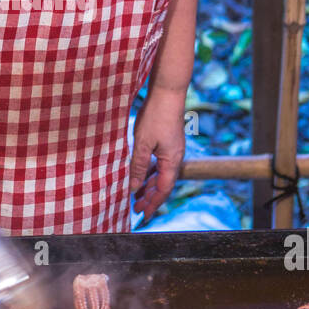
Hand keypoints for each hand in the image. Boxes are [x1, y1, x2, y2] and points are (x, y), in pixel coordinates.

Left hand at [129, 85, 186, 222]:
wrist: (167, 93)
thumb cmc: (156, 116)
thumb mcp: (143, 144)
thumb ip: (138, 166)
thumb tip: (134, 187)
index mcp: (172, 161)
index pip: (162, 190)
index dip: (152, 205)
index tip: (142, 216)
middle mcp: (175, 158)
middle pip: (162, 185)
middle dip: (149, 198)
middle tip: (135, 209)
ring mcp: (172, 151)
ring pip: (160, 175)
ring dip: (148, 186)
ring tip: (135, 195)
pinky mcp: (168, 143)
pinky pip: (159, 164)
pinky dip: (149, 173)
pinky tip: (140, 175)